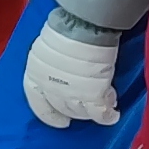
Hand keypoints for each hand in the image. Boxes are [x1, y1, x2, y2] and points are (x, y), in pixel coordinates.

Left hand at [19, 0, 146, 130]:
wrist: (83, 26)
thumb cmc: (65, 29)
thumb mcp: (47, 49)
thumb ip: (52, 65)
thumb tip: (64, 71)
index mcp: (35, 74)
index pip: (37, 102)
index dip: (49, 114)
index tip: (60, 122)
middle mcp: (49, 87)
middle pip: (62, 107)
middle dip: (74, 111)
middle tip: (86, 110)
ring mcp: (70, 93)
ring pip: (81, 112)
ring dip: (91, 112)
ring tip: (103, 106)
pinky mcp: (92, 94)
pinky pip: (99, 112)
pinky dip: (107, 115)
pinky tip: (113, 114)